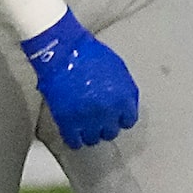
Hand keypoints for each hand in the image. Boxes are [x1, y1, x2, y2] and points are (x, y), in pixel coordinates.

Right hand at [19, 10, 140, 148]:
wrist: (63, 51)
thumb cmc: (90, 54)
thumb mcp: (118, 70)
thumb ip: (124, 89)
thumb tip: (123, 103)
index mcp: (124, 98)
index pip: (128, 120)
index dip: (120, 118)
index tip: (115, 118)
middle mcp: (109, 111)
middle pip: (111, 132)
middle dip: (104, 126)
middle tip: (97, 120)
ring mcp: (89, 118)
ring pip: (93, 139)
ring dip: (89, 133)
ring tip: (84, 127)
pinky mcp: (68, 121)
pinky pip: (74, 141)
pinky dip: (73, 140)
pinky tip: (72, 135)